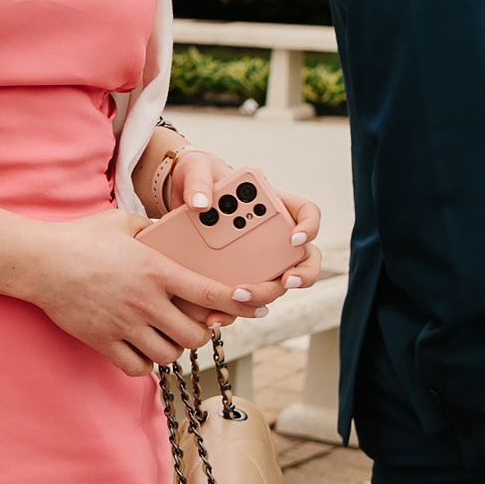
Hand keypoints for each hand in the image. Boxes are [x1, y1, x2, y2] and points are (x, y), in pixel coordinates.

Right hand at [19, 210, 265, 375]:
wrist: (38, 261)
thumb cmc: (80, 238)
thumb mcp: (122, 222)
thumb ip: (152, 229)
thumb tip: (171, 233)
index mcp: (155, 270)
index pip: (210, 292)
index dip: (242, 302)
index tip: (260, 305)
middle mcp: (145, 300)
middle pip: (195, 335)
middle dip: (200, 332)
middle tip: (191, 323)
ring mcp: (124, 324)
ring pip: (169, 355)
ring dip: (172, 348)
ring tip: (163, 335)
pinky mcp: (103, 341)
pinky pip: (138, 367)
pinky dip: (144, 363)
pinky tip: (139, 348)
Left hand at [167, 152, 326, 306]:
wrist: (175, 200)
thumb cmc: (195, 178)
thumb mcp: (194, 169)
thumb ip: (198, 180)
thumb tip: (201, 204)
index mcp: (272, 203)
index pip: (306, 213)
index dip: (309, 227)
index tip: (295, 238)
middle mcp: (273, 235)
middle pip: (302, 260)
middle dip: (300, 275)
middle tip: (285, 280)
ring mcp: (256, 258)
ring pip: (275, 284)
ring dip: (264, 295)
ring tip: (240, 296)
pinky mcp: (235, 275)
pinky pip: (242, 297)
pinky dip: (232, 309)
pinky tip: (216, 315)